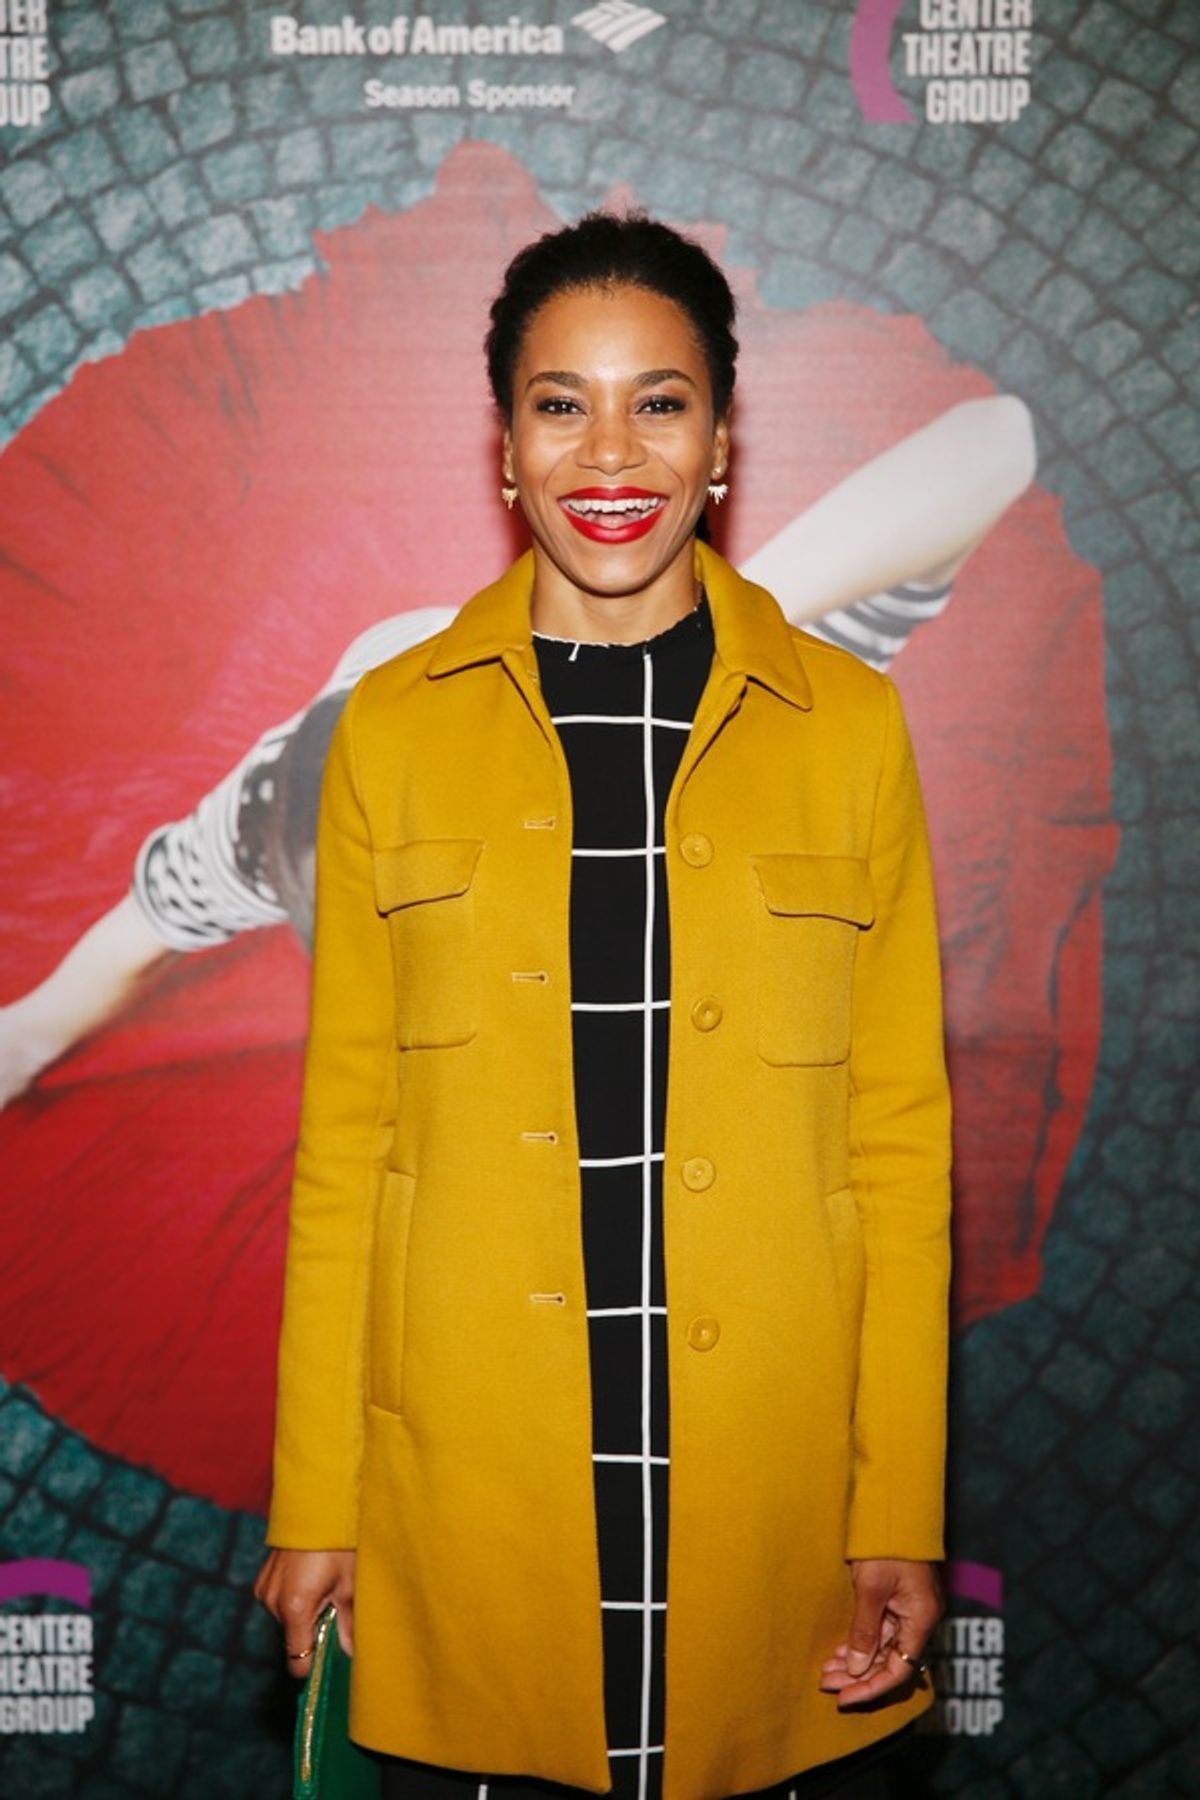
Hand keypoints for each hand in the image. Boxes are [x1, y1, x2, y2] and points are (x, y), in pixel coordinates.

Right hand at [254, 1548, 356, 1675]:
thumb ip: (349, 1622)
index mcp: (295, 1607)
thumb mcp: (350, 1582)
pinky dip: (293, 1599)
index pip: (298, 1662)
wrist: (316, 1502)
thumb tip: (350, 1653)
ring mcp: (264, 1591)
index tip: (332, 1654)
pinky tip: (309, 1577)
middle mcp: (272, 1602)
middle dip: (314, 1631)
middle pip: (293, 1639)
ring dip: (305, 1613)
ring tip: (324, 1584)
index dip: (316, 1663)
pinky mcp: (261, 1581)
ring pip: (286, 1621)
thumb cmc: (337, 1540)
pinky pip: (278, 1603)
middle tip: (335, 1604)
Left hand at [819, 1559, 941, 1708]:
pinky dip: (860, 1642)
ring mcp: (908, 1609)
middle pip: (890, 1661)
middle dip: (858, 1676)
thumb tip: (857, 1669)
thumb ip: (865, 1631)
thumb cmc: (885, 1545)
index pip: (899, 1669)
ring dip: (856, 1661)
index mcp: (921, 1619)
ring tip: (826, 1671)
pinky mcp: (896, 1600)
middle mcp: (919, 1619)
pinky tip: (839, 1651)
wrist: (892, 1508)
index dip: (872, 1687)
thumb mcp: (871, 1589)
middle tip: (826, 1683)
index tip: (844, 1697)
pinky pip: (880, 1631)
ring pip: (883, 1648)